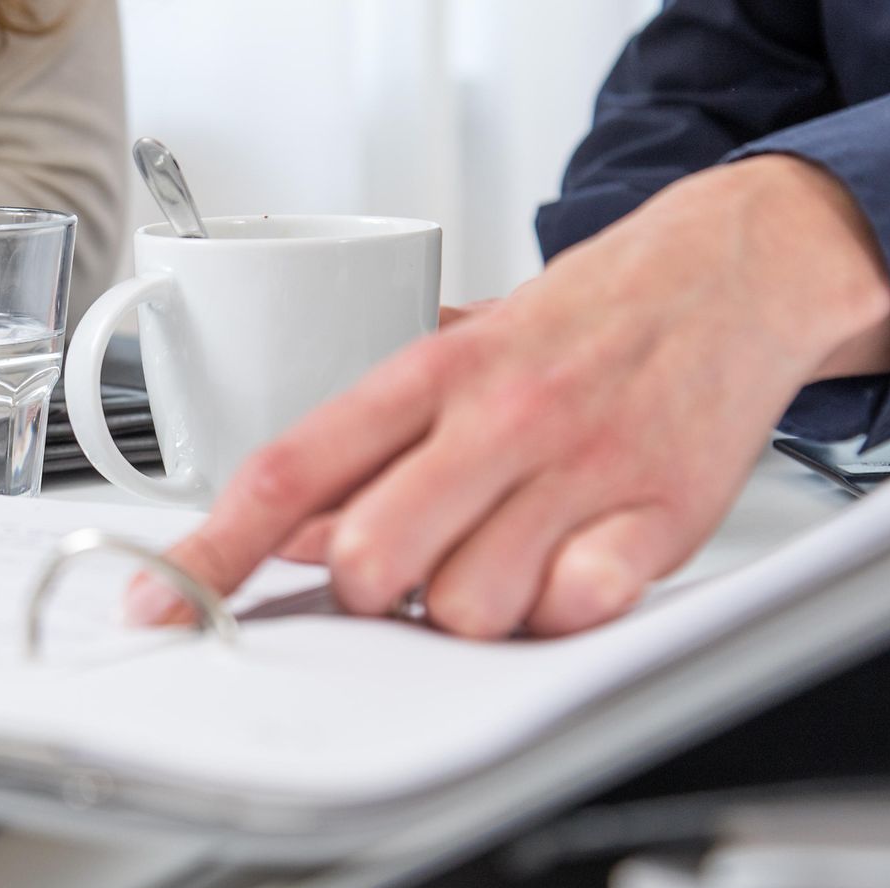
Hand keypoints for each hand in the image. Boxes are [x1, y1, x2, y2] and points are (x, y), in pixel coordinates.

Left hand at [128, 155, 889, 637]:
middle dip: (367, 592)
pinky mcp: (658, 516)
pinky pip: (572, 612)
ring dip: (471, 610)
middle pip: (365, 557)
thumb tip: (279, 542)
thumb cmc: (581, 326)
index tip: (159, 610)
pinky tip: (573, 566)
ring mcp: (576, 467)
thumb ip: (366, 452)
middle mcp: (492, 418)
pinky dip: (560, 613)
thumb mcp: (455, 357)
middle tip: (409, 567)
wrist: (730, 273)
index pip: (286, 472)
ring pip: (464, 608)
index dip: (209, 555)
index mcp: (425, 374)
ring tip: (510, 554)